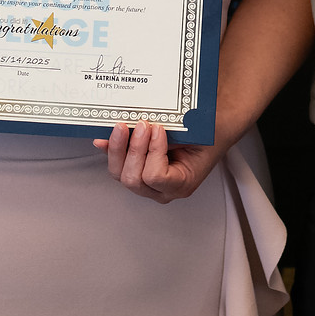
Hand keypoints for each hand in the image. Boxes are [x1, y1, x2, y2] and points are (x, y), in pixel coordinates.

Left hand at [94, 122, 224, 202]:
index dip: (153, 151)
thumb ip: (168, 133)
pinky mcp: (137, 174)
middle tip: (142, 124)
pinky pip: (118, 167)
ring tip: (123, 126)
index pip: (156, 176)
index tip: (158, 128)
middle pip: (133, 179)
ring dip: (119, 148)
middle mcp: (162, 191)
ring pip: (121, 175)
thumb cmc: (206, 136)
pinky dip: (111, 151)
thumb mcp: (193, 135)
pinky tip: (103, 139)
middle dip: (134, 149)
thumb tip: (139, 127)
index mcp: (181, 185)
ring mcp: (147, 186)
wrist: (211, 135)